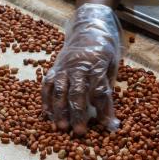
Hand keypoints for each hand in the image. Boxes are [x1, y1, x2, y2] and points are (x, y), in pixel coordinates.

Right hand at [42, 4, 121, 134]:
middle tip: (79, 132)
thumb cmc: (104, 50)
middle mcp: (79, 65)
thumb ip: (108, 89)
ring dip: (59, 110)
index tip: (109, 126)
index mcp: (98, 64)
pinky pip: (47, 85)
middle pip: (78, 92)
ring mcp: (64, 66)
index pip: (101, 90)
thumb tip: (110, 120)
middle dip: (78, 113)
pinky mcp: (54, 68)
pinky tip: (47, 115)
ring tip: (60, 127)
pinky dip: (46, 100)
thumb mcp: (112, 66)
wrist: (88, 27)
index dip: (105, 109)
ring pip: (59, 90)